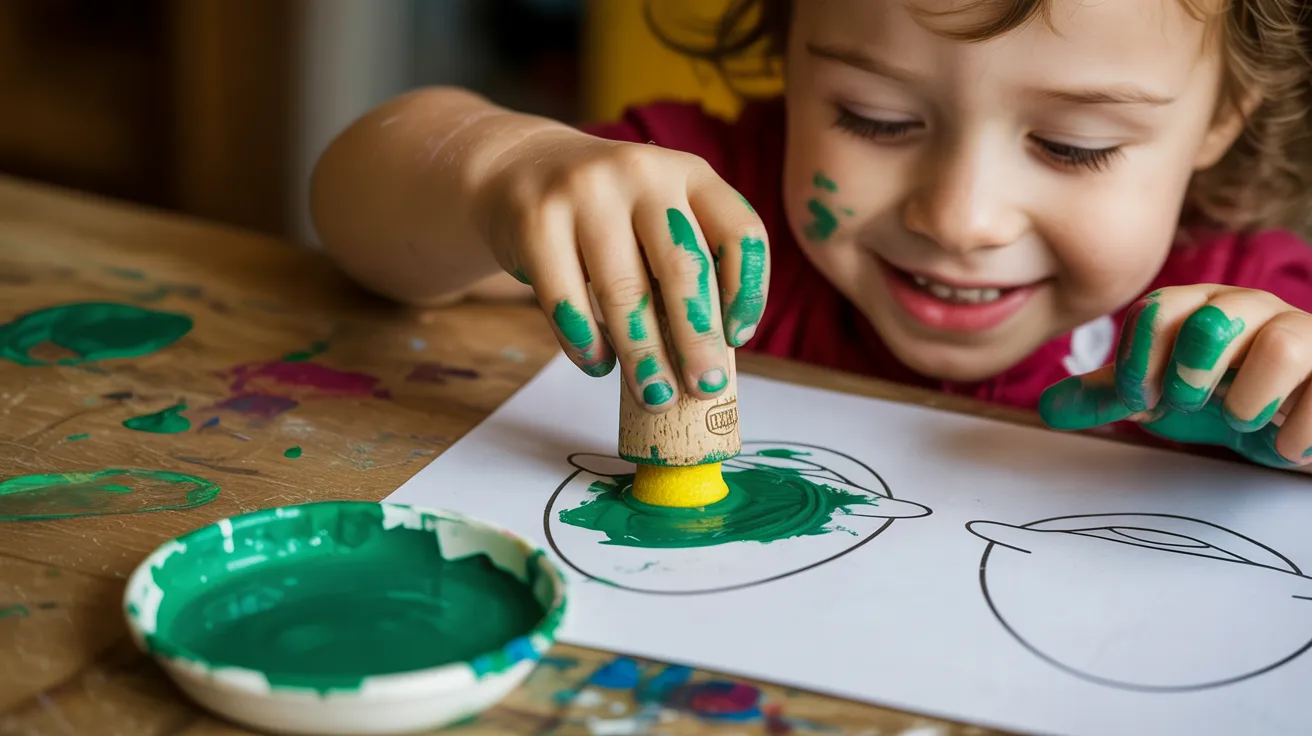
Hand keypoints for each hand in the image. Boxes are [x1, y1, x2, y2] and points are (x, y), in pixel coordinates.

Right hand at [472, 128, 767, 411]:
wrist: (519, 169)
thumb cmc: (609, 211)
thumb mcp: (659, 212)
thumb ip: (687, 261)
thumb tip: (710, 355)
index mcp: (689, 172)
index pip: (740, 232)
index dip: (748, 291)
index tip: (738, 338)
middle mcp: (641, 172)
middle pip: (683, 268)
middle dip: (697, 338)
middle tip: (705, 387)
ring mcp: (585, 192)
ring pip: (624, 291)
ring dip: (643, 355)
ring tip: (655, 396)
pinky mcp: (536, 221)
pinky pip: (566, 298)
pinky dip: (586, 342)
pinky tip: (599, 365)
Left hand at [1039, 285, 1311, 468]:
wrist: (1295, 418)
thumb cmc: (1220, 395)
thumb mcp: (1161, 396)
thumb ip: (1108, 397)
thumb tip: (1047, 408)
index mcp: (1197, 307)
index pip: (1158, 310)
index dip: (1139, 359)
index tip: (1138, 399)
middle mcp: (1252, 309)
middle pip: (1214, 317)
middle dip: (1190, 371)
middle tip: (1188, 404)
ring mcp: (1304, 334)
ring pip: (1281, 345)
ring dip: (1248, 400)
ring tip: (1242, 422)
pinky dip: (1296, 431)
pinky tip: (1283, 445)